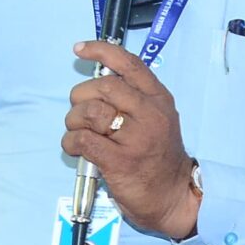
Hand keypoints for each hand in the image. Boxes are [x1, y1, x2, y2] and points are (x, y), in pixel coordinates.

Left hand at [64, 40, 200, 238]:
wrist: (174, 196)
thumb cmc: (157, 157)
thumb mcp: (156, 119)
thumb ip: (132, 99)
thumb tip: (94, 84)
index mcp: (158, 99)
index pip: (129, 64)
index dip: (100, 51)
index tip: (79, 49)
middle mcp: (150, 113)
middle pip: (103, 86)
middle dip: (80, 97)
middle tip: (80, 114)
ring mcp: (136, 137)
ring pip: (90, 112)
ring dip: (74, 121)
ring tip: (78, 133)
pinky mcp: (120, 161)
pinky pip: (83, 140)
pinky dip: (71, 142)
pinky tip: (75, 148)